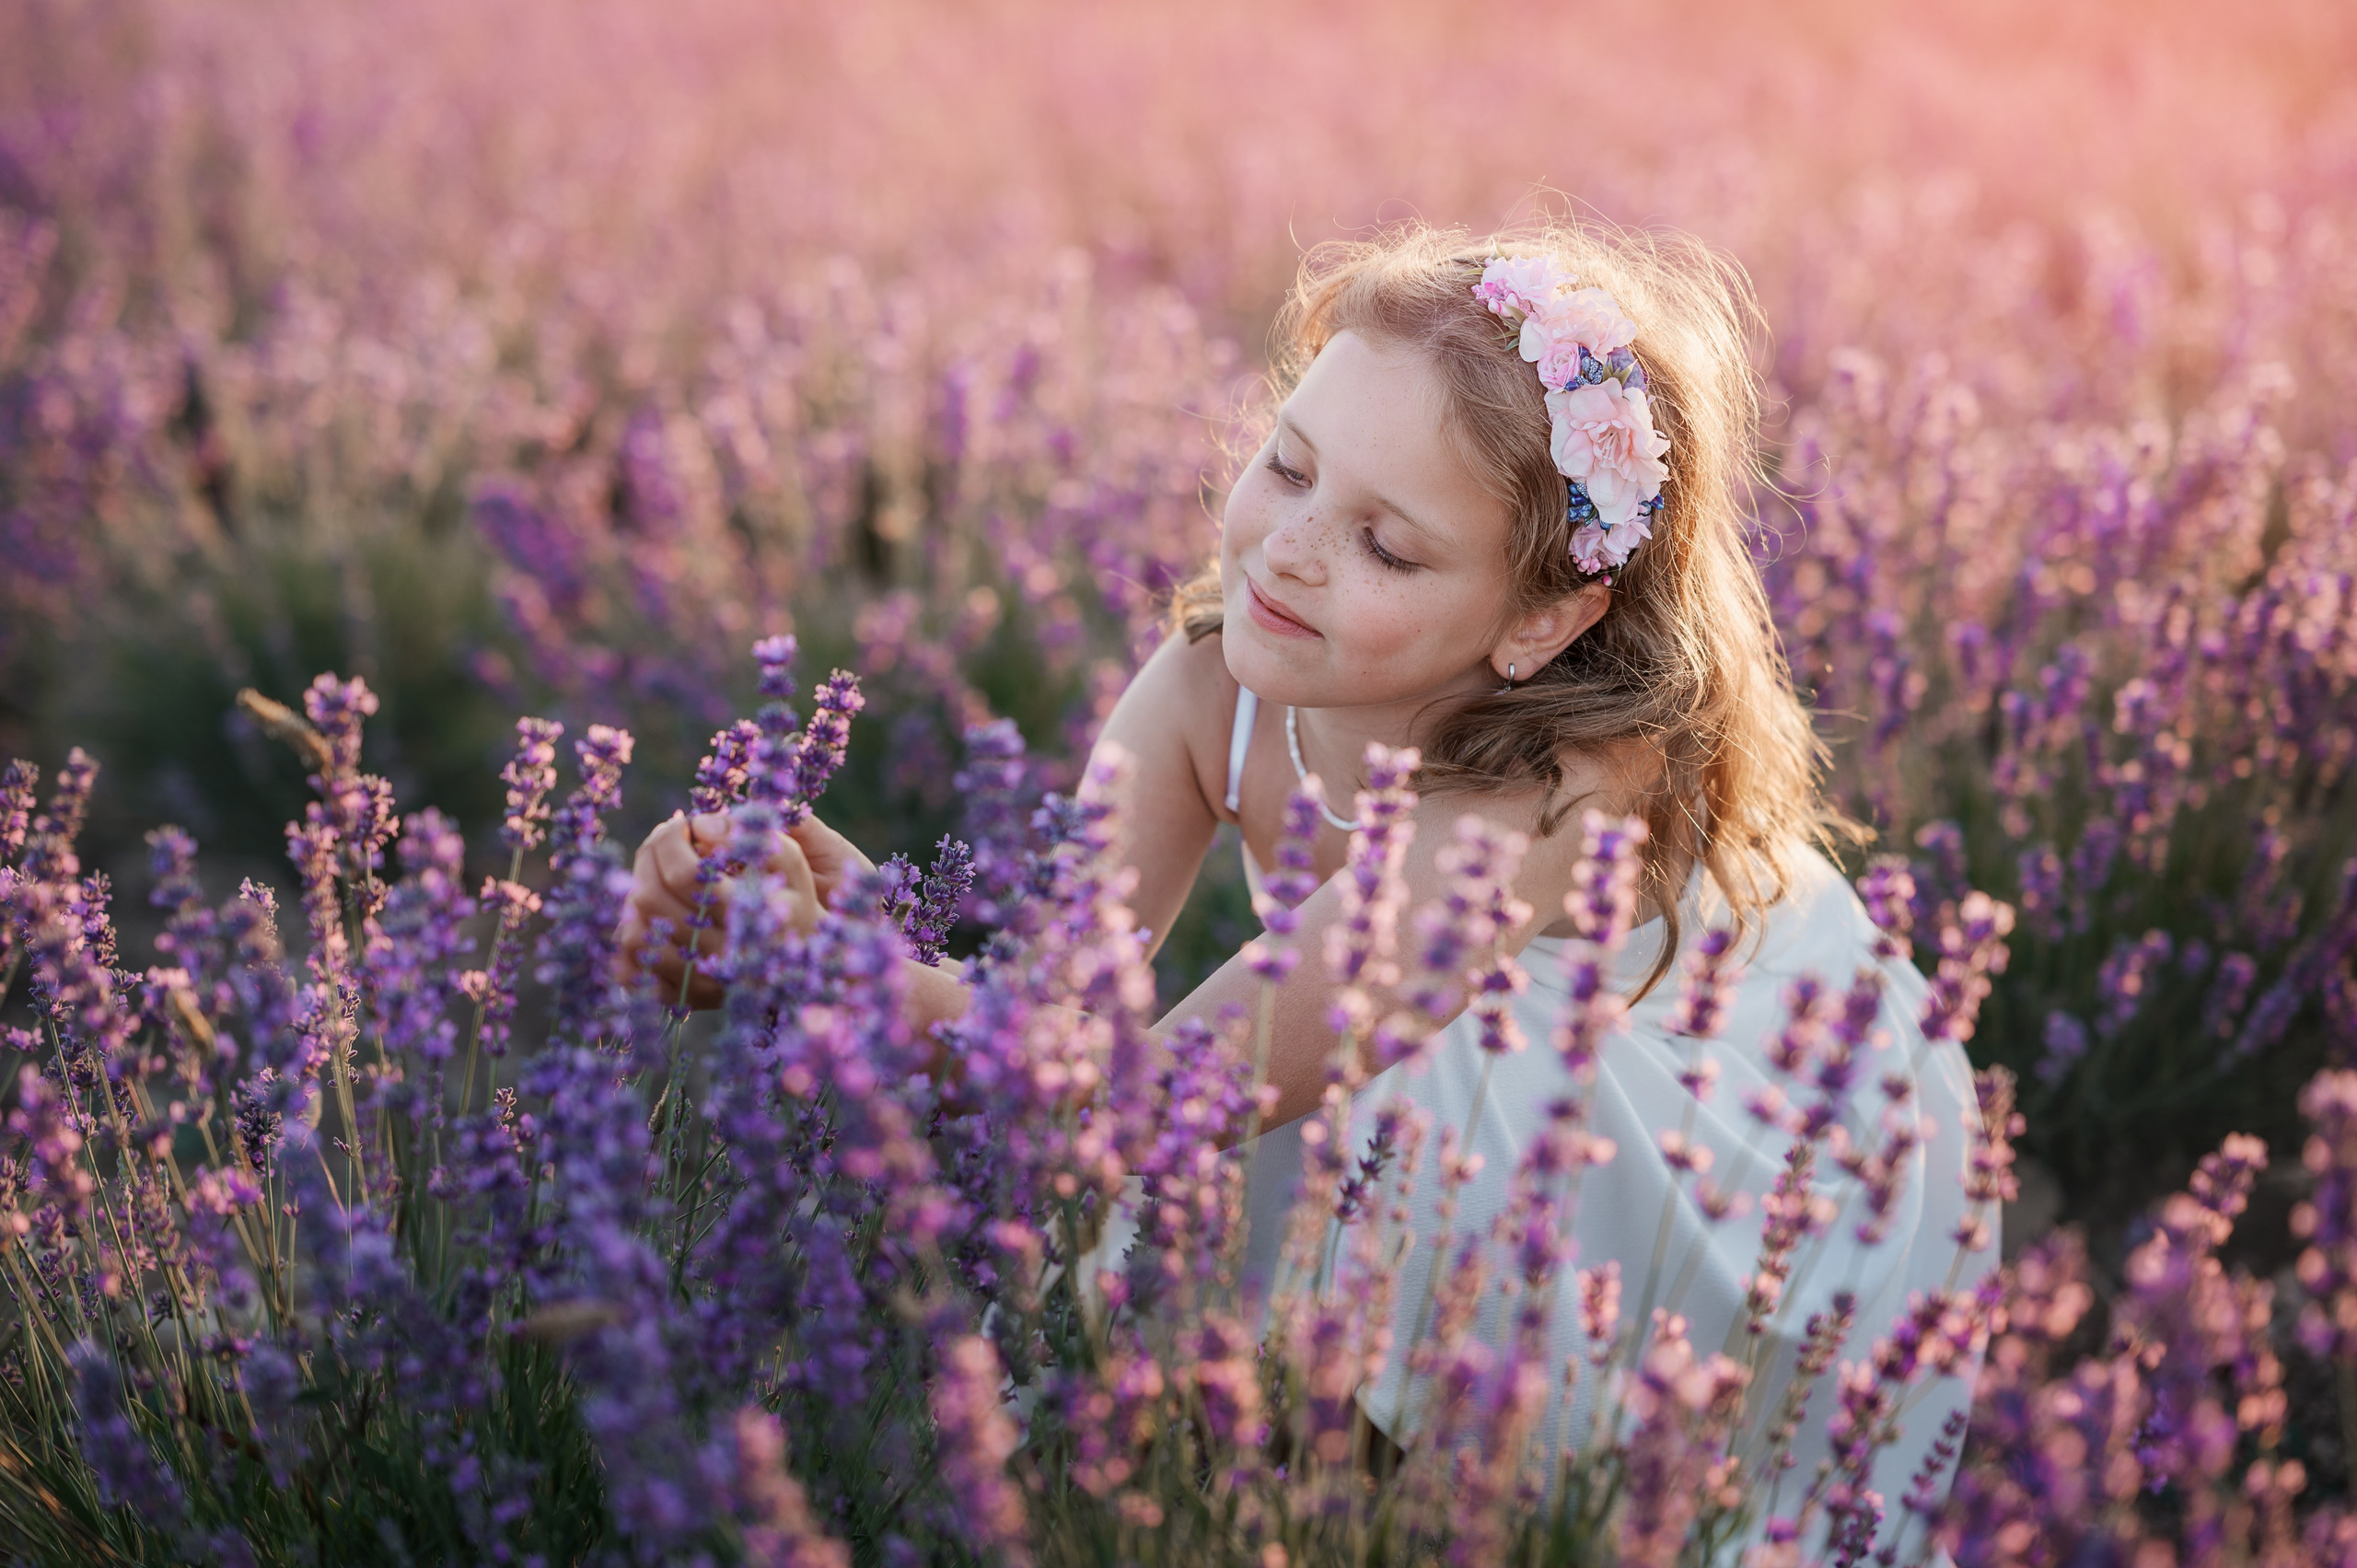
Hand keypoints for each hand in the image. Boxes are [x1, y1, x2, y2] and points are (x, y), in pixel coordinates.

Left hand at [617, 807, 845, 1007]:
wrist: (801, 960)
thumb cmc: (790, 899)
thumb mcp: (787, 861)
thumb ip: (751, 836)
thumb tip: (701, 827)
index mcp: (750, 917)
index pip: (685, 874)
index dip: (670, 840)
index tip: (680, 824)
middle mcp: (725, 955)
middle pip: (650, 898)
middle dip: (647, 857)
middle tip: (662, 843)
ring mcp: (702, 982)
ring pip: (634, 933)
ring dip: (635, 895)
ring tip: (658, 877)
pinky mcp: (684, 999)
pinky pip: (630, 973)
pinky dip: (627, 940)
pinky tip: (648, 915)